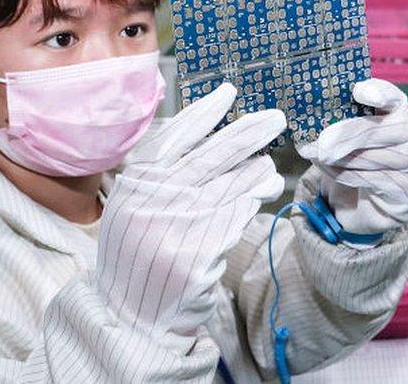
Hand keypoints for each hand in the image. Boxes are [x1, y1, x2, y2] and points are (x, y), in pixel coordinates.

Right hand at [97, 84, 285, 344]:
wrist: (131, 315)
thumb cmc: (139, 251)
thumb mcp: (136, 207)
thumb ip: (164, 175)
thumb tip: (211, 134)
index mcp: (134, 185)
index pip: (172, 138)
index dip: (203, 113)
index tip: (228, 92)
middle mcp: (153, 202)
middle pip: (211, 156)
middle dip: (248, 133)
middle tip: (276, 117)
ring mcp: (176, 228)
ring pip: (233, 186)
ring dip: (258, 172)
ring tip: (269, 167)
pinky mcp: (199, 255)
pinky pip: (237, 218)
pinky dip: (252, 203)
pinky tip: (264, 193)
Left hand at [296, 79, 407, 243]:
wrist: (363, 204)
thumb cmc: (353, 161)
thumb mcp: (346, 136)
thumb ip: (339, 121)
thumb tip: (311, 113)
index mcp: (398, 115)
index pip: (395, 99)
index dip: (380, 93)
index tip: (358, 91)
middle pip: (387, 129)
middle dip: (351, 133)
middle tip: (323, 141)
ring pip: (379, 157)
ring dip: (343, 157)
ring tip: (318, 155)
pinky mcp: (407, 191)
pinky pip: (376, 180)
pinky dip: (347, 174)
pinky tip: (327, 169)